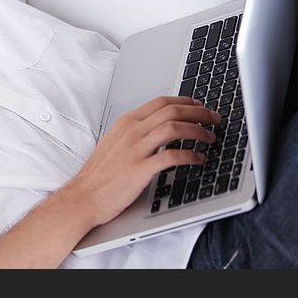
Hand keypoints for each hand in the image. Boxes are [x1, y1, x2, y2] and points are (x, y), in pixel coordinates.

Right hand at [68, 96, 220, 227]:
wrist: (84, 196)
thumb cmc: (100, 174)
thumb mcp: (115, 142)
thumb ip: (136, 132)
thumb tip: (160, 128)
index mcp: (126, 123)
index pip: (161, 102)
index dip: (185, 101)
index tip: (199, 105)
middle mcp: (131, 132)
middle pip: (172, 111)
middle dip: (199, 112)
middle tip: (214, 119)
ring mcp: (135, 150)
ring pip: (174, 128)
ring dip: (198, 131)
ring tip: (210, 138)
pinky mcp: (140, 170)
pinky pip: (172, 157)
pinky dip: (190, 156)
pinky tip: (198, 159)